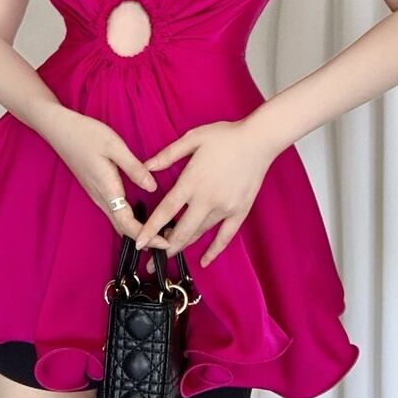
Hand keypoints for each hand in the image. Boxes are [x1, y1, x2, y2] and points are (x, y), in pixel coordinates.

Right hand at [43, 108, 169, 249]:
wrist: (60, 130)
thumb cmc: (87, 134)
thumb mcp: (114, 146)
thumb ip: (133, 168)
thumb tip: (152, 187)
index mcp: (107, 188)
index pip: (128, 223)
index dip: (148, 236)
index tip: (166, 243)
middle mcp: (100, 197)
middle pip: (123, 228)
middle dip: (145, 238)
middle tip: (168, 241)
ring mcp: (96, 194)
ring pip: (118, 221)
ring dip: (137, 230)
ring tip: (158, 231)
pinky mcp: (95, 189)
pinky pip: (114, 212)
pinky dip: (128, 221)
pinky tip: (140, 216)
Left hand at [135, 119, 275, 270]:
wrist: (258, 141)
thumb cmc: (224, 136)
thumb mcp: (193, 138)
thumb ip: (169, 154)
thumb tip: (147, 166)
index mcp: (192, 181)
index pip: (167, 210)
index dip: (151, 229)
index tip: (139, 243)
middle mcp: (207, 199)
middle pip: (182, 230)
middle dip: (164, 247)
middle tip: (151, 260)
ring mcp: (225, 208)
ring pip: (199, 233)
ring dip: (183, 244)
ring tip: (169, 252)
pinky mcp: (239, 212)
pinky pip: (225, 237)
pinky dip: (213, 251)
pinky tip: (204, 260)